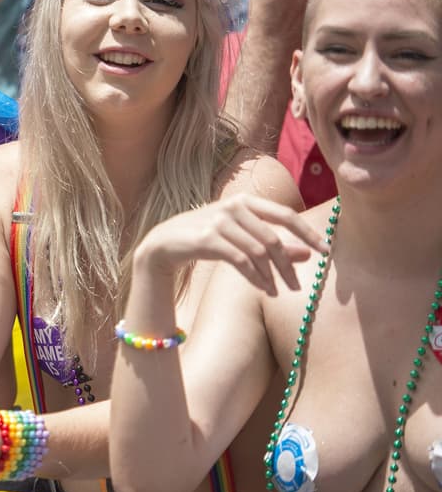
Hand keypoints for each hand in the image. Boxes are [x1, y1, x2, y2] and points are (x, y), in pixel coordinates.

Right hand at [133, 194, 326, 295]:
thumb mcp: (242, 238)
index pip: (285, 214)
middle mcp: (233, 206)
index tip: (326, 251)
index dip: (308, 233)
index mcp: (245, 200)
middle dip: (288, 265)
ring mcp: (218, 221)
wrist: (165, 243)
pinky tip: (264, 289)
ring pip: (258, 251)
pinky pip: (241, 260)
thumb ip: (274, 243)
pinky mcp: (207, 238)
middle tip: (298, 287)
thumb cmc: (206, 238)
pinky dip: (256, 277)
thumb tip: (308, 253)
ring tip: (278, 292)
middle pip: (273, 238)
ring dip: (272, 275)